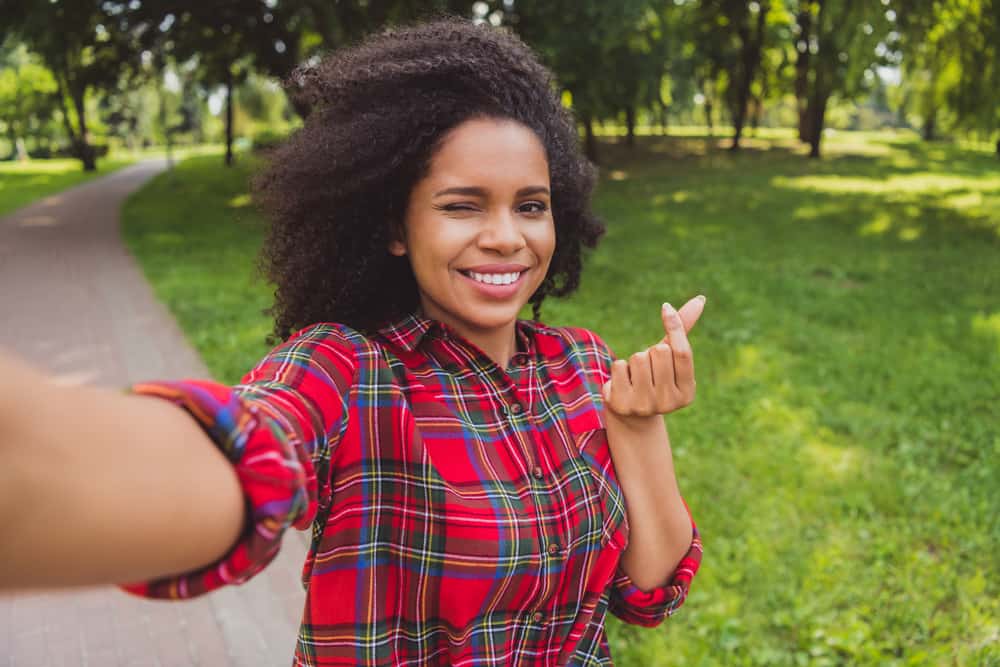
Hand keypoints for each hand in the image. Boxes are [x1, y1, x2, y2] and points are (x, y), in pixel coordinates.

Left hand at [602, 295, 704, 418]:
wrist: (631, 412)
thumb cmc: (655, 376)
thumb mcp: (670, 356)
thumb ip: (682, 330)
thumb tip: (700, 298)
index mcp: (688, 392)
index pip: (683, 353)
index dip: (675, 327)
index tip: (665, 308)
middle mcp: (669, 402)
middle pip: (659, 352)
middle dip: (650, 352)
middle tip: (648, 369)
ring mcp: (645, 405)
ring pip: (638, 357)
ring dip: (634, 360)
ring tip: (635, 377)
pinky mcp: (623, 404)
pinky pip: (619, 365)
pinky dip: (618, 368)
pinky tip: (622, 383)